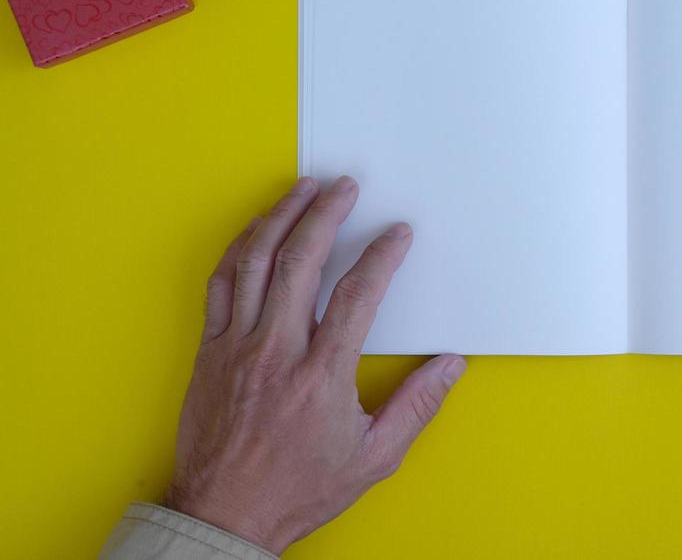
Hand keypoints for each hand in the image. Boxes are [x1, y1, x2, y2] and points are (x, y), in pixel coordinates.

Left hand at [162, 176, 465, 553]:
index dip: (382, 256)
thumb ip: (416, 406)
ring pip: (255, 263)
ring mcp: (237, 348)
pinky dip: (240, 249)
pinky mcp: (210, 351)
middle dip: (327, 214)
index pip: (357, 295)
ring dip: (281, 217)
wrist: (224, 515)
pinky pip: (220, 285)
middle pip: (301, 262)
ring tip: (302, 190)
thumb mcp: (373, 458)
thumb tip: (450, 365)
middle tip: (345, 187)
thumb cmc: (296, 489)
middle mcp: (276, 352)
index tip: (397, 234)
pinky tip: (257, 230)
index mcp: (320, 376)